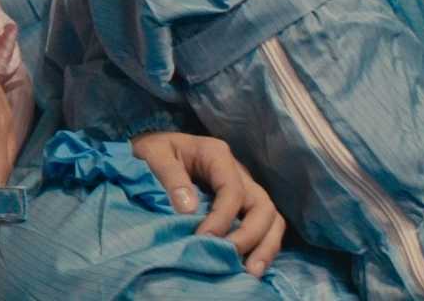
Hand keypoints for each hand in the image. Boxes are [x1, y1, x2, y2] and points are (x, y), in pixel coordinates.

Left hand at [132, 131, 285, 275]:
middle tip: (229, 258)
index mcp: (216, 154)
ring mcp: (244, 188)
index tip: (204, 239)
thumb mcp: (153, 153)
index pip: (232, 190)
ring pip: (271, 217)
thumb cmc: (153, 151)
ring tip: (251, 271)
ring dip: (265, 246)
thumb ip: (170, 177)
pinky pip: (265, 226)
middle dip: (250, 235)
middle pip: (262, 205)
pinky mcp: (242, 205)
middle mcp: (237, 171)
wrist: (152, 150)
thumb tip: (189, 210)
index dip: (222, 217)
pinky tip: (249, 266)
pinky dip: (261, 246)